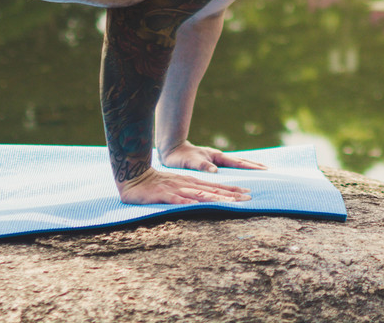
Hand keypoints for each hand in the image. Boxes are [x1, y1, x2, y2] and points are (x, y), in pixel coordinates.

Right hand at [117, 166, 251, 204]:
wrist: (134, 178)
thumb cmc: (157, 185)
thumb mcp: (178, 187)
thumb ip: (192, 193)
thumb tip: (209, 200)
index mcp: (191, 183)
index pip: (215, 187)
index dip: (232, 190)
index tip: (248, 193)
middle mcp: (187, 184)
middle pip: (212, 190)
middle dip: (231, 194)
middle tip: (249, 197)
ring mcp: (176, 189)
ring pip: (199, 194)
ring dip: (216, 198)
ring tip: (230, 202)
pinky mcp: (163, 194)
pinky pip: (177, 200)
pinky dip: (187, 202)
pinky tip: (196, 205)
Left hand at [159, 140, 268, 172]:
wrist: (171, 149)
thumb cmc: (179, 157)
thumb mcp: (190, 161)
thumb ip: (202, 165)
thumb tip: (215, 171)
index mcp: (217, 156)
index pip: (238, 163)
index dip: (251, 167)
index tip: (265, 169)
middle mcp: (219, 157)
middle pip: (241, 161)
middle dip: (255, 165)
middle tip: (270, 170)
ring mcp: (216, 159)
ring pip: (237, 163)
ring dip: (249, 166)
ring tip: (261, 169)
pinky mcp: (213, 163)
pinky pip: (230, 166)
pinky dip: (239, 168)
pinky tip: (242, 172)